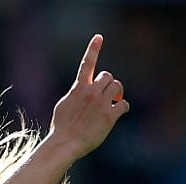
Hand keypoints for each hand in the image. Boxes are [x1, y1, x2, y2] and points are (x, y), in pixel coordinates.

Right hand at [47, 34, 129, 160]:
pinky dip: (122, 108)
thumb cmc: (61, 127)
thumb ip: (75, 94)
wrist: (64, 143)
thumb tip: (82, 89)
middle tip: (106, 95)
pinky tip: (118, 113)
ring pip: (117, 87)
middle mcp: (91, 92)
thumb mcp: (64, 105)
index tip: (99, 37)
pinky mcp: (109, 116)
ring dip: (116, 93)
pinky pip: (123, 105)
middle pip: (107, 76)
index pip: (87, 63)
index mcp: (78, 88)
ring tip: (111, 102)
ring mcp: (101, 104)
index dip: (93, 48)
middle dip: (108, 84)